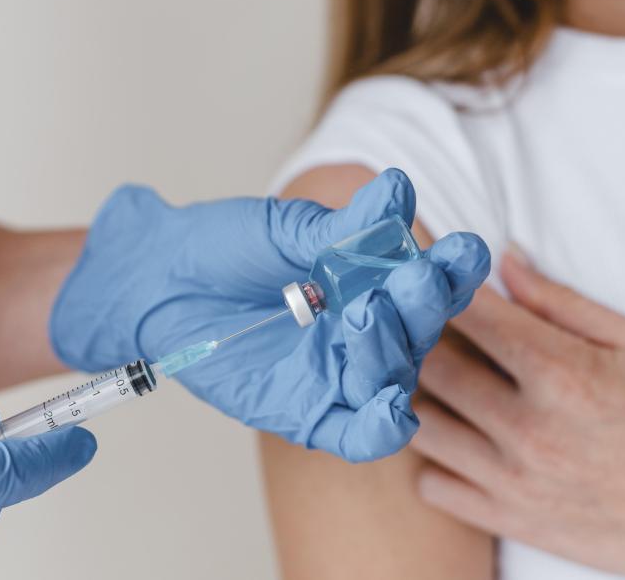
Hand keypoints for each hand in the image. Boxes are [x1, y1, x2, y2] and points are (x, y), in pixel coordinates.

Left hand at [52, 169, 490, 461]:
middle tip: (412, 280)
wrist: (159, 280)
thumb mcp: (283, 232)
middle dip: (421, 305)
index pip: (429, 280)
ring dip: (391, 352)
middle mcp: (368, 331)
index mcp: (374, 281)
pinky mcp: (311, 413)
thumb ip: (342, 228)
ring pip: (391, 378)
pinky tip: (392, 410)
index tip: (465, 250)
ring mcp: (341, 374)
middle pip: (417, 330)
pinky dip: (381, 428)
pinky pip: (358, 434)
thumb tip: (398, 189)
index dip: (453, 270)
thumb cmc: (223, 249)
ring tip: (367, 314)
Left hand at [410, 252, 624, 577]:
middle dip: (413, 337)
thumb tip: (505, 262)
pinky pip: (433, 487)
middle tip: (412, 323)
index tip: (422, 275)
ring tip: (431, 379)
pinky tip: (456, 440)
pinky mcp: (513, 520)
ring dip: (414, 397)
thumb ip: (563, 303)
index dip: (435, 286)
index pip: (469, 314)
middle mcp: (530, 428)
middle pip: (428, 366)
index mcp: (564, 373)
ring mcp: (516, 480)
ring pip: (419, 426)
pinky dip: (432, 461)